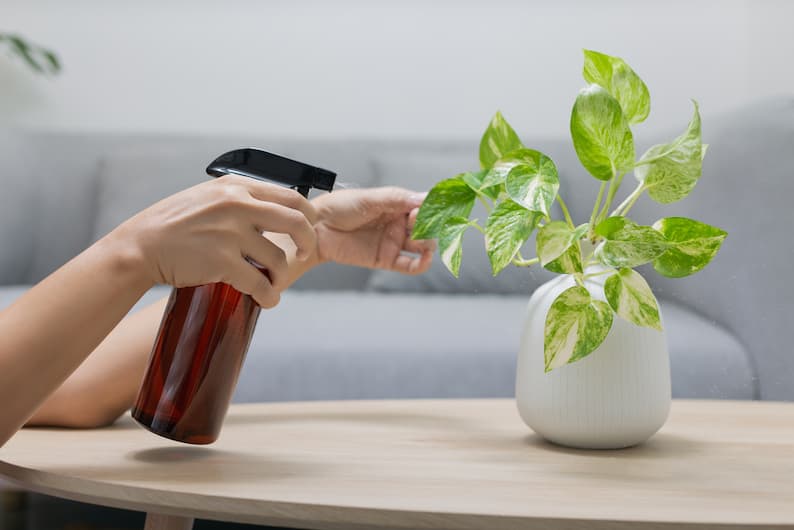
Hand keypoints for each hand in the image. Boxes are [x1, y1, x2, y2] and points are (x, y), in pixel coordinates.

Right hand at [111, 175, 316, 307]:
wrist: (140, 246)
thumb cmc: (173, 224)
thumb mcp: (208, 197)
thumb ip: (240, 199)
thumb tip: (273, 210)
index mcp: (236, 187)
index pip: (290, 196)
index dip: (307, 216)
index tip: (307, 230)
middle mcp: (237, 204)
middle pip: (296, 222)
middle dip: (307, 242)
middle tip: (304, 255)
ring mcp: (230, 232)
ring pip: (278, 258)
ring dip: (281, 276)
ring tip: (274, 284)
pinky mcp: (221, 261)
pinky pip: (259, 282)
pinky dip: (268, 295)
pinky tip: (266, 300)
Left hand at [311, 187, 435, 273]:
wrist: (317, 228)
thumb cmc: (338, 208)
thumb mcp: (368, 198)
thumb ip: (396, 199)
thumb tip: (423, 198)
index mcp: (396, 205)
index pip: (423, 207)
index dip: (428, 209)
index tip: (426, 210)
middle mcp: (398, 223)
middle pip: (426, 227)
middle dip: (429, 226)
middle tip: (419, 224)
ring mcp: (393, 241)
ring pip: (422, 245)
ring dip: (428, 244)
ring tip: (421, 241)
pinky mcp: (386, 259)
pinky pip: (410, 265)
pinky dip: (421, 264)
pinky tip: (425, 259)